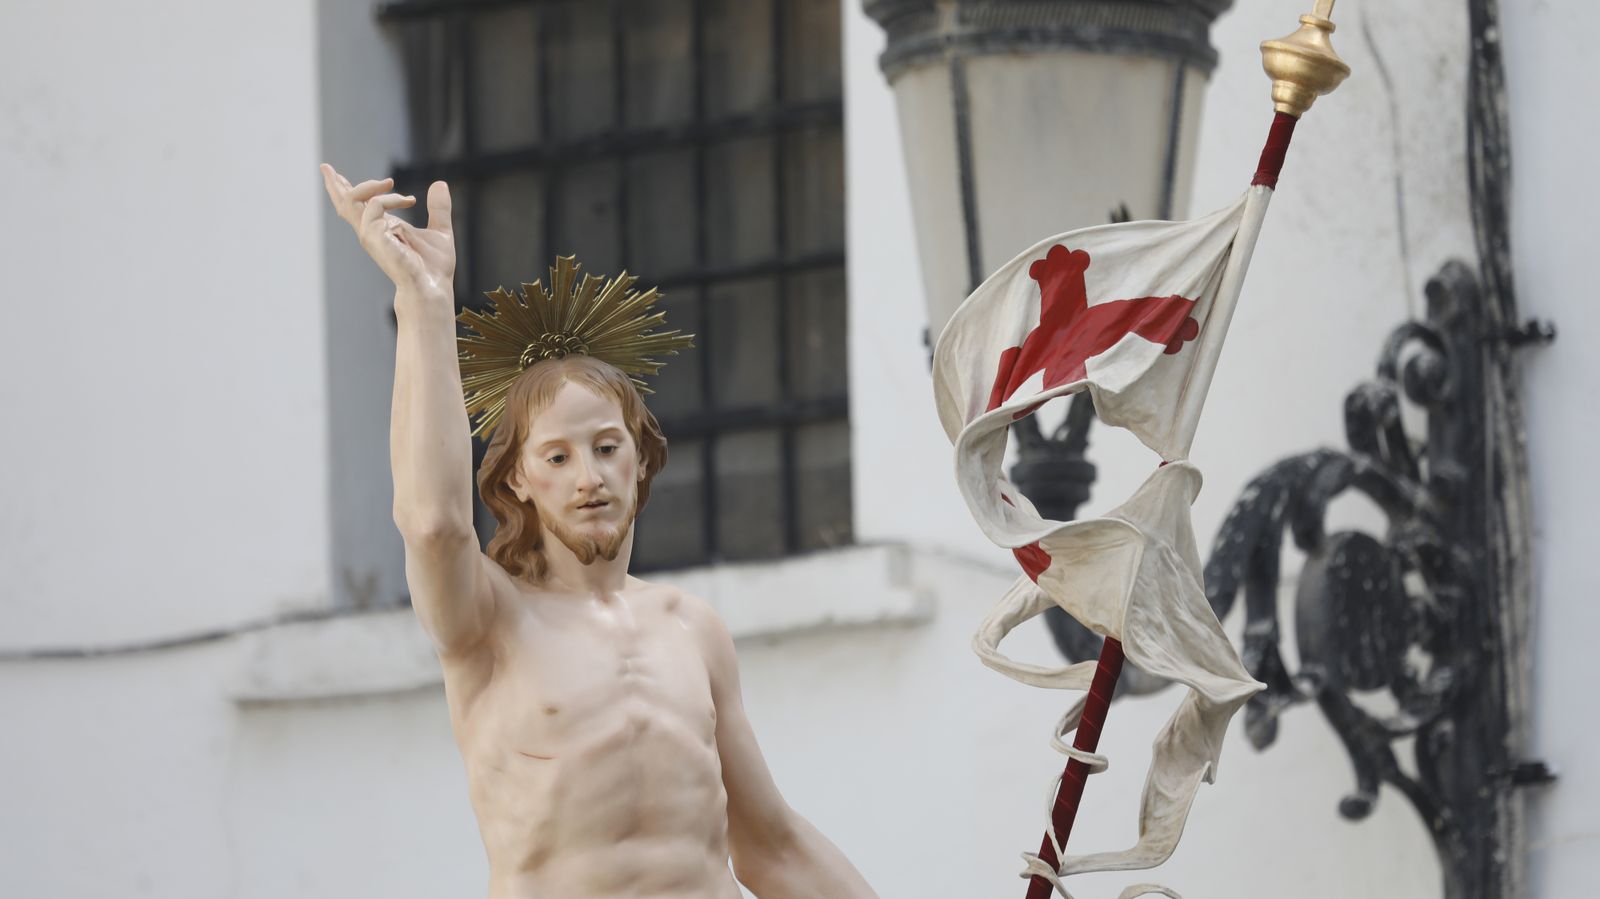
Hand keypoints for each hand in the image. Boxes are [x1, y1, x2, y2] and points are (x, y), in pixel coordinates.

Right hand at [320, 163, 455, 301]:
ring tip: (391, 182)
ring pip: (352, 199)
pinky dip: (391, 198)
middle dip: (334, 184)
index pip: (358, 207)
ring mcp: (369, 234)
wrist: (433, 286)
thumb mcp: (440, 230)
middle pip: (343, 204)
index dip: (346, 190)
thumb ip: (438, 208)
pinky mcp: (374, 236)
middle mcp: (371, 231)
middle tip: (325, 167)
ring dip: (371, 185)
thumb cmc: (435, 267)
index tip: (335, 174)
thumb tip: (440, 184)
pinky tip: (408, 200)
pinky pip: (375, 205)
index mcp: (382, 229)